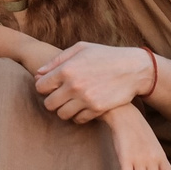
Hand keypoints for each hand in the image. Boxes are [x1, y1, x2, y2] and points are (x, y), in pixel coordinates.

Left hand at [34, 42, 150, 122]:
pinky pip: (78, 120)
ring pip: (62, 115)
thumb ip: (57, 61)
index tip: (51, 86)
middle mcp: (74, 85)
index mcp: (67, 69)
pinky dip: (79, 115)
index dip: (44, 87)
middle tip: (61, 96)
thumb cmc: (105, 56)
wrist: (132, 69)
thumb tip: (38, 74)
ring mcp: (85, 99)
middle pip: (49, 104)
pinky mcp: (97, 109)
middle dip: (52, 101)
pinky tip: (84, 106)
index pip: (40, 87)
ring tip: (72, 102)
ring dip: (65, 109)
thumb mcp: (81, 49)